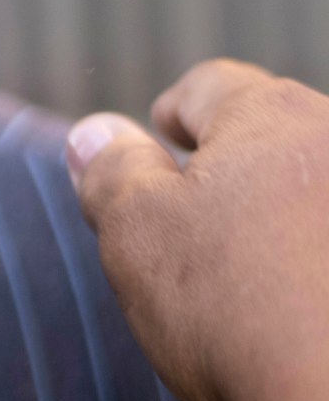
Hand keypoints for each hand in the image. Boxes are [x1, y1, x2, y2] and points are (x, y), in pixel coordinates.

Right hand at [68, 60, 328, 400]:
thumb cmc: (234, 311)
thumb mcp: (136, 233)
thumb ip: (111, 171)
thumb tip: (95, 134)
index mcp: (273, 116)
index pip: (209, 88)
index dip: (171, 115)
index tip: (159, 139)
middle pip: (275, 134)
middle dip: (234, 165)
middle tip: (191, 216)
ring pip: (319, 189)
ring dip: (287, 212)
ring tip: (253, 271)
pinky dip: (319, 257)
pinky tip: (305, 303)